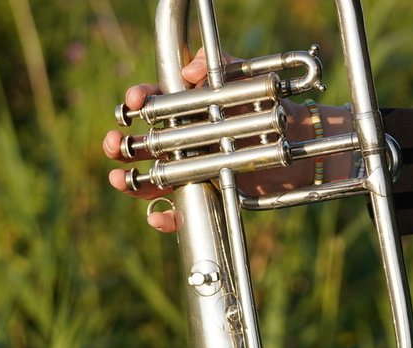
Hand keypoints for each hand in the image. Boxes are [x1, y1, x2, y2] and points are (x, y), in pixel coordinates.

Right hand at [104, 49, 353, 231]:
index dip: (138, 102)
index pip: (153, 103)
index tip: (133, 104)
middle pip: (142, 143)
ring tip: (119, 181)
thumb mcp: (246, 79)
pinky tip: (156, 216)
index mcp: (188, 109)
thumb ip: (220, 66)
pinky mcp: (207, 193)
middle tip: (113, 145)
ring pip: (152, 177)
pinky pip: (182, 210)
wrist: (299, 143)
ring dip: (131, 182)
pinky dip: (167, 217)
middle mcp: (185, 139)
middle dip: (121, 144)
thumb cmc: (271, 106)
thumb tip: (187, 71)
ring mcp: (193, 167)